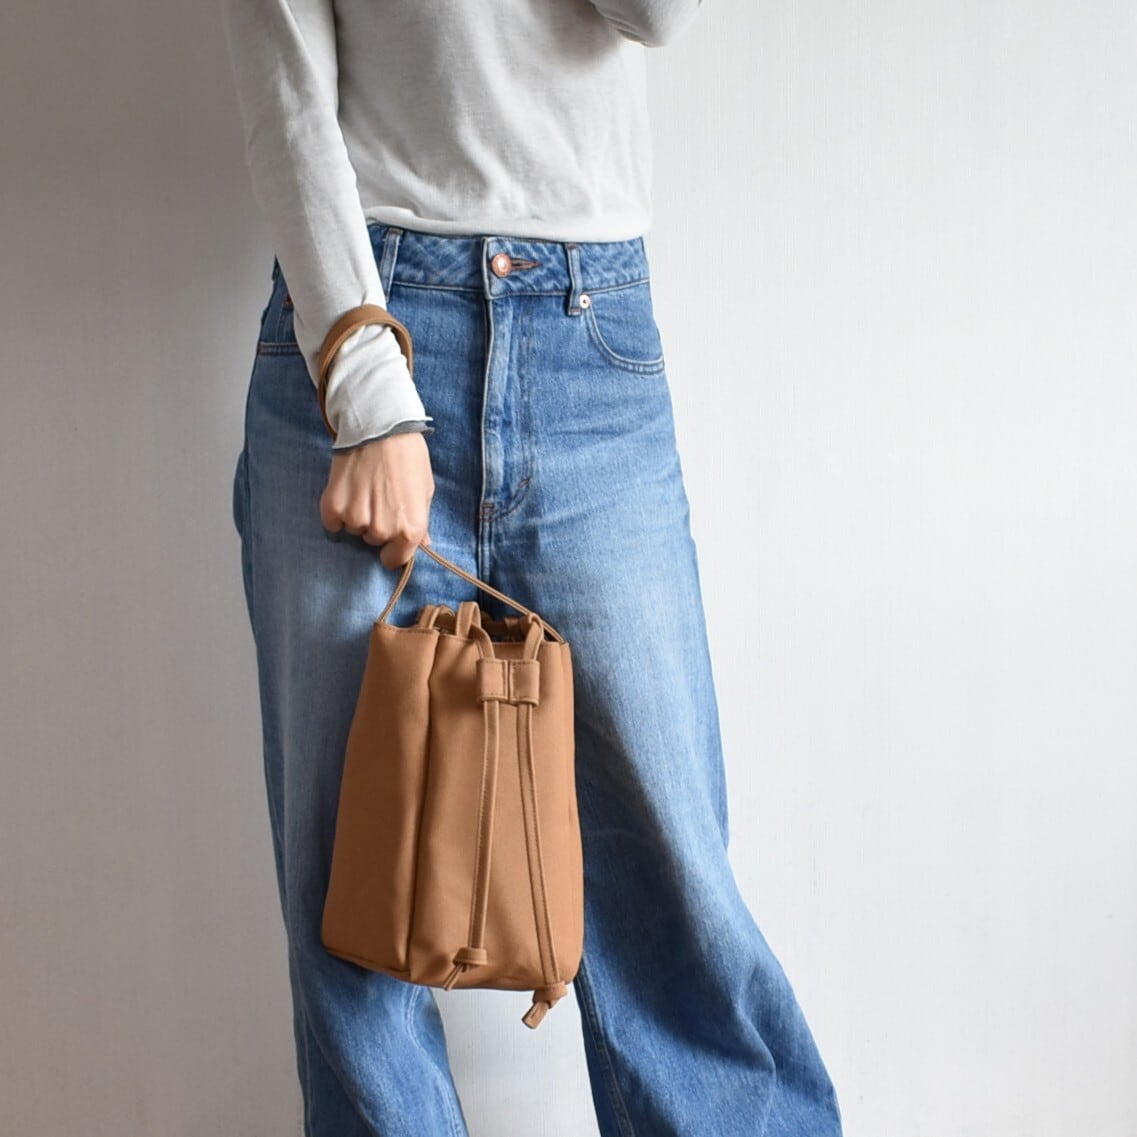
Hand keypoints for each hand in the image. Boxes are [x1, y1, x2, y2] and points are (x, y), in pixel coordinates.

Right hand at [319, 431, 434, 569]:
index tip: (390, 539)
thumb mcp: (425, 490)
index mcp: (409, 530)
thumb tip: (423, 542)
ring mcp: (356, 519)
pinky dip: (337, 511)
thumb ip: (420, 521)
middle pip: (373, 541)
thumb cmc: (408, 457)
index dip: (392, 549)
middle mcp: (383, 530)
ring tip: (364, 488)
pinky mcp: (333, 507)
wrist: (380, 428)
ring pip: (353, 530)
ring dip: (357, 515)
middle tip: (379, 497)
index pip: (395, 560)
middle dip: (376, 524)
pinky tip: (347, 490)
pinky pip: (332, 523)